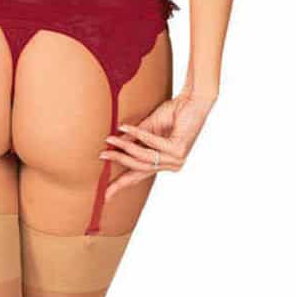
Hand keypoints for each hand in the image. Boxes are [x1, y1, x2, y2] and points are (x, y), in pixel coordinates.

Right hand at [100, 92, 216, 202]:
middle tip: (101, 157)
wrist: (194, 100)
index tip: (106, 195)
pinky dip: (137, 134)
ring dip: (124, 147)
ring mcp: (176, 159)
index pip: (140, 176)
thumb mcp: (149, 127)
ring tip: (110, 139)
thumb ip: (135, 138)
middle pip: (139, 169)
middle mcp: (172, 164)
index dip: (122, 184)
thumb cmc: (174, 112)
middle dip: (119, 162)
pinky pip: (151, 143)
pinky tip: (124, 127)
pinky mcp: (178, 149)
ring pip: (144, 157)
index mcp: (165, 162)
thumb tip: (114, 143)